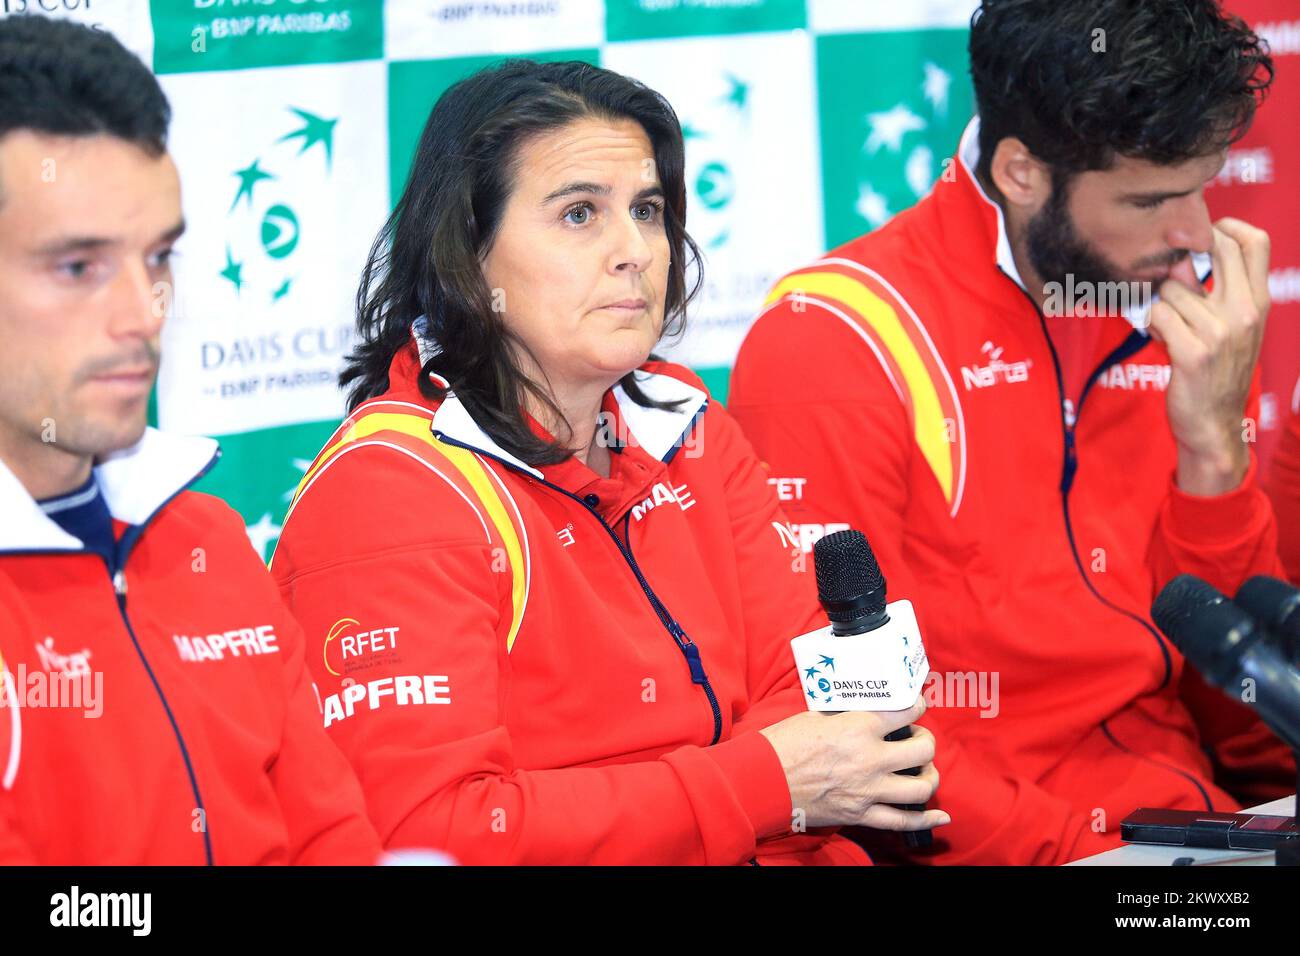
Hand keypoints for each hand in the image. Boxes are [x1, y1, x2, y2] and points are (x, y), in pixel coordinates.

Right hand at [759, 697, 949, 830]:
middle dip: (925, 741)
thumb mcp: (818, 716)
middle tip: (917, 738)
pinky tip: (940, 817)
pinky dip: (926, 820)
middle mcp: (870, 759)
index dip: (917, 704)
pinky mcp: (861, 814)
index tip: (917, 704)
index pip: (905, 712)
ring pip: (920, 786)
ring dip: (928, 776)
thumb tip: (867, 708)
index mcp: (859, 728)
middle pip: (922, 750)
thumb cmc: (784, 744)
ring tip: (922, 770)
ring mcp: (868, 790)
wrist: (763, 780)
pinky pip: (903, 820)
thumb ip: (849, 714)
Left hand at [1149, 219, 1269, 495]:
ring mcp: (1221, 331)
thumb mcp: (1234, 327)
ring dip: (1162, 306)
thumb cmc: (1218, 372)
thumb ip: (1221, 292)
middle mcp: (1245, 311)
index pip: (1255, 241)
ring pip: (1172, 288)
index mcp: (1258, 302)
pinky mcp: (1194, 352)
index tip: (1203, 235)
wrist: (1214, 424)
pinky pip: (1158, 315)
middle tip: (1175, 284)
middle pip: (1215, 250)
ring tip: (1170, 328)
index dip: (1226, 227)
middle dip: (1184, 260)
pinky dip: (1152, 326)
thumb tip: (1185, 255)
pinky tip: (1161, 342)